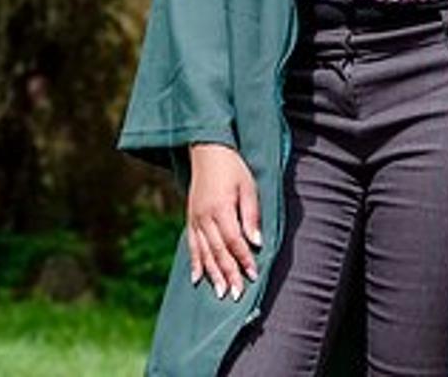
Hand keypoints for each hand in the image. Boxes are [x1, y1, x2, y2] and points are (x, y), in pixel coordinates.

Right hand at [186, 142, 261, 300]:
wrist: (207, 152)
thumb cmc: (233, 169)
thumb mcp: (248, 187)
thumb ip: (251, 215)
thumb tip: (256, 242)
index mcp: (221, 208)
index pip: (234, 241)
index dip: (243, 259)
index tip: (253, 275)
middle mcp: (205, 218)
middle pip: (218, 251)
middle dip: (228, 274)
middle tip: (235, 295)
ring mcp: (195, 220)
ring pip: (204, 253)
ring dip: (212, 274)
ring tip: (220, 293)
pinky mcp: (190, 220)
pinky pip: (191, 246)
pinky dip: (195, 263)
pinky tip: (197, 278)